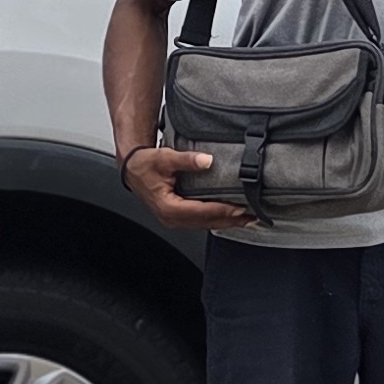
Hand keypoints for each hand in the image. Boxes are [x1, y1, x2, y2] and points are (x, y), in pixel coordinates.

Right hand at [122, 145, 249, 230]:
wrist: (132, 168)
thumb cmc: (145, 164)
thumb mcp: (165, 158)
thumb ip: (187, 160)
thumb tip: (206, 161)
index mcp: (168, 207)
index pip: (201, 212)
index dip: (222, 210)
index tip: (240, 209)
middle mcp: (171, 218)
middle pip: (205, 222)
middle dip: (229, 220)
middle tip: (251, 217)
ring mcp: (174, 219)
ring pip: (204, 225)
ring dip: (225, 222)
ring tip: (245, 219)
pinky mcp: (177, 217)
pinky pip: (199, 221)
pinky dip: (215, 219)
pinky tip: (228, 217)